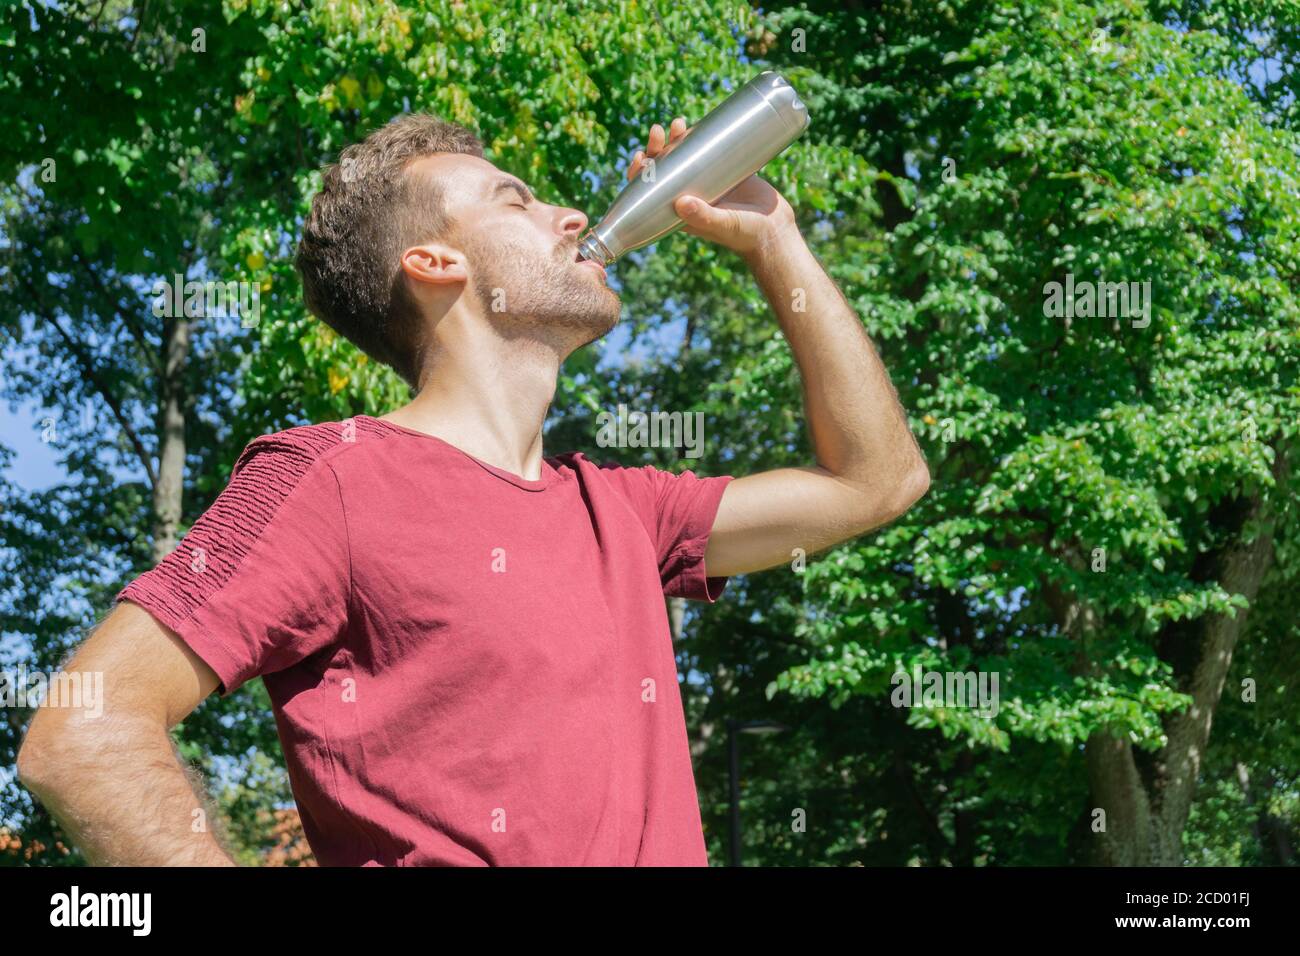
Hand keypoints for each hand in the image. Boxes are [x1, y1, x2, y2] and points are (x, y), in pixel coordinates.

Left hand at [628, 116, 797, 257]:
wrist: (774, 230)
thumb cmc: (745, 234)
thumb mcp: (723, 225)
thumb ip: (704, 217)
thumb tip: (680, 203)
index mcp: (678, 212)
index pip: (649, 192)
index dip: (639, 174)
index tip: (641, 157)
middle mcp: (689, 195)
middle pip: (663, 168)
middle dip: (656, 148)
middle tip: (659, 131)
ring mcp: (706, 182)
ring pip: (683, 156)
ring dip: (675, 139)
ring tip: (677, 123)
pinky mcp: (724, 170)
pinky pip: (706, 151)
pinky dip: (699, 137)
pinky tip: (696, 123)